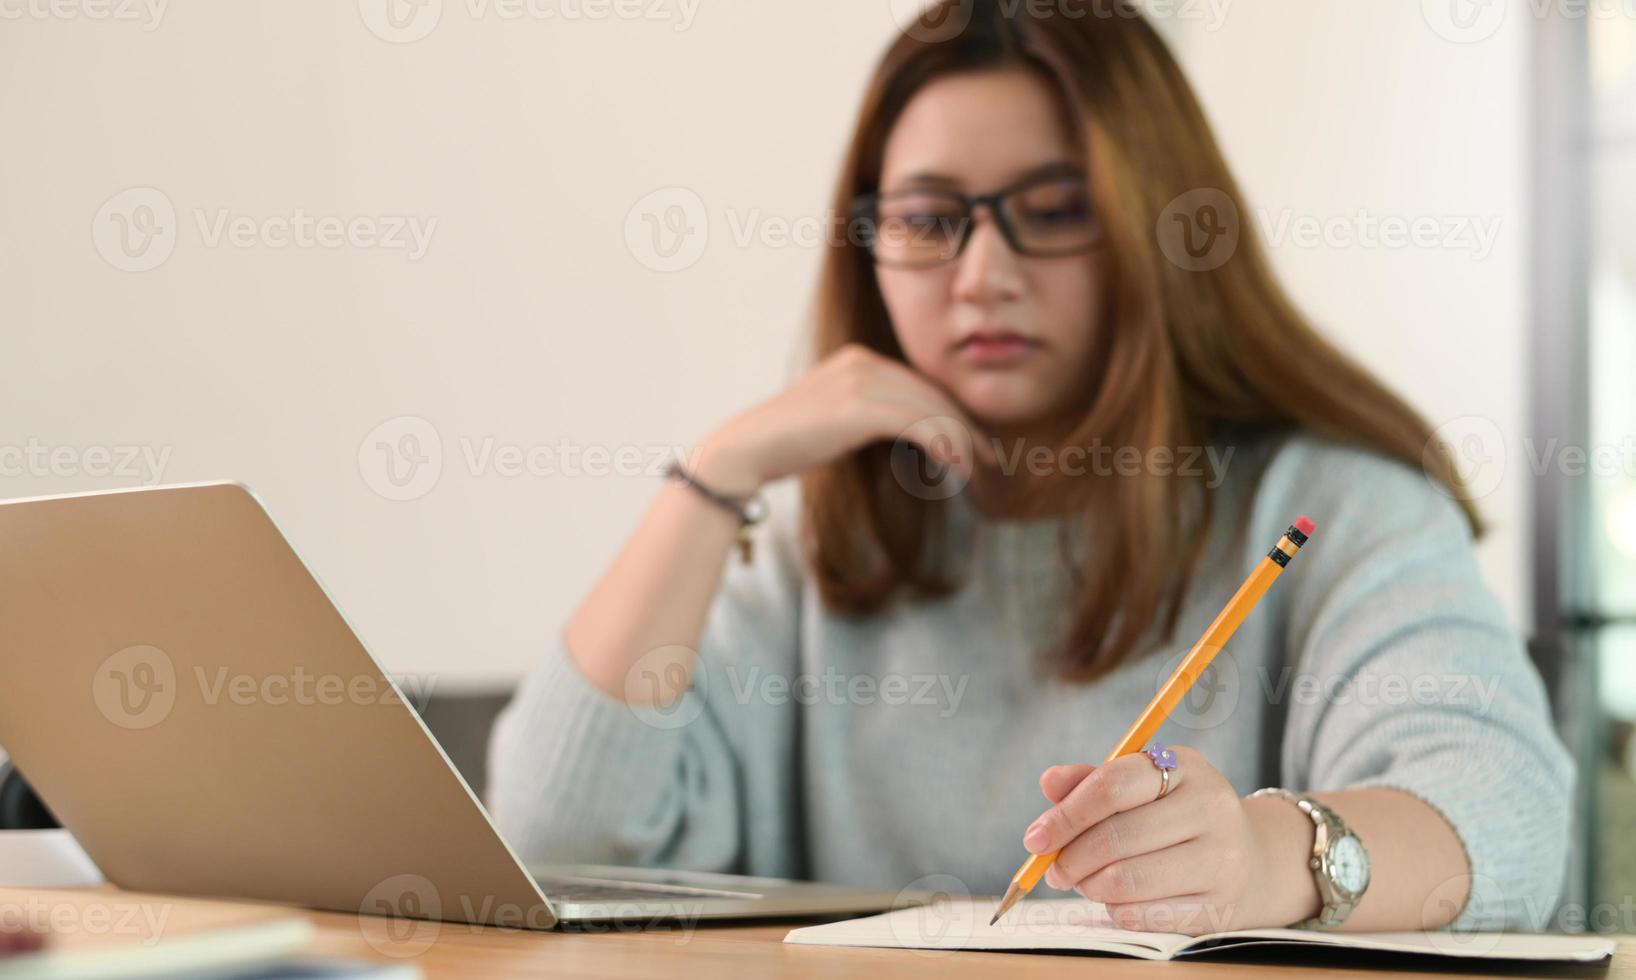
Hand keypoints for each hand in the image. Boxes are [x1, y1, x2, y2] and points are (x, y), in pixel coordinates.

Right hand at [692, 344, 995, 494]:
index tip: (977, 442)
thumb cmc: (788, 443)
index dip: (954, 414)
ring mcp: (860, 381)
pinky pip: (915, 423)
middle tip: (991, 457)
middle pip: (930, 394)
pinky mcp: (857, 407)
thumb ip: (872, 415)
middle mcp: (863, 362)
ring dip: (961, 440)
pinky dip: (941, 444)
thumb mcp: (837, 419)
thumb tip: (916, 434)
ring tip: (980, 468)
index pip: (920, 385)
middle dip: (966, 427)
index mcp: (859, 359)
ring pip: (928, 409)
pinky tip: (957, 465)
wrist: (746, 449)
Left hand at [1025, 746, 1289, 935]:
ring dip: (1089, 886)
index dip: (1066, 814)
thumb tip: (1049, 783)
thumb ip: (1092, 781)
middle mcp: (1210, 808)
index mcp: (1185, 767)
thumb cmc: (1179, 816)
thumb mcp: (1143, 785)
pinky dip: (1114, 909)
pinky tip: (1112, 899)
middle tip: (1054, 869)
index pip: (1113, 785)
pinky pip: (1144, 915)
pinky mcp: (1220, 906)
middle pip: (1116, 837)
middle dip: (1070, 858)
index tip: (1035, 838)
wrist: (1255, 859)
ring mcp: (1221, 859)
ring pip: (1126, 880)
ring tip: (1083, 881)